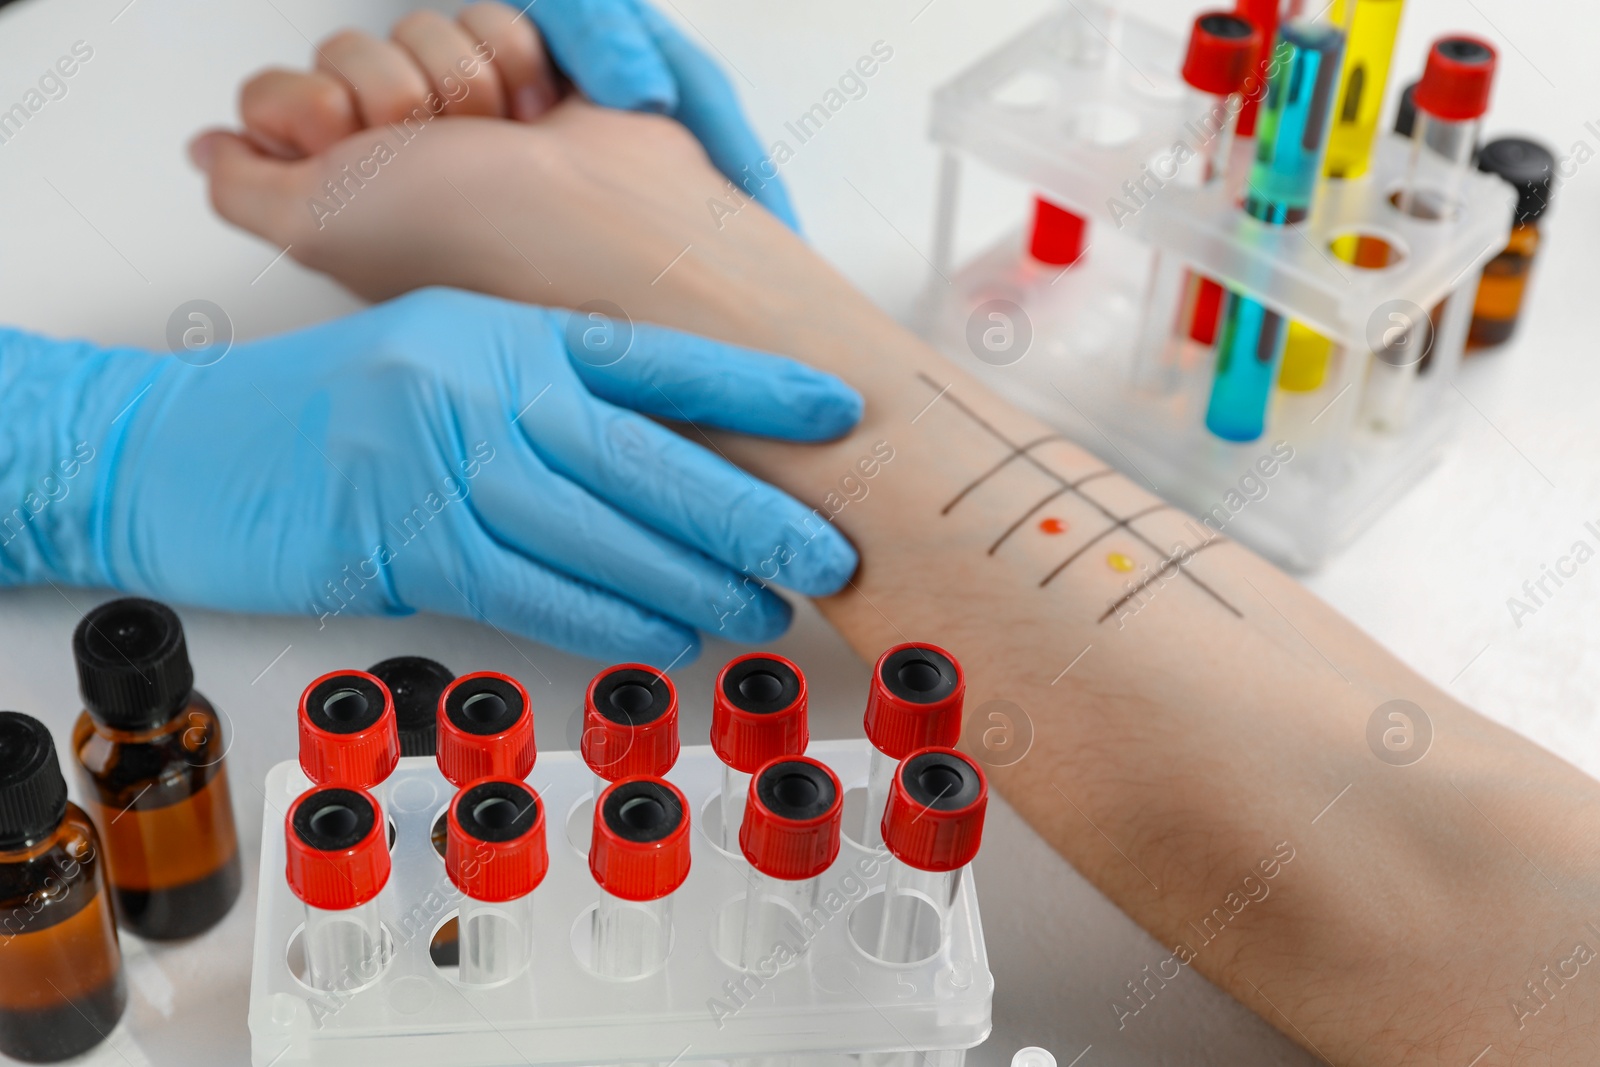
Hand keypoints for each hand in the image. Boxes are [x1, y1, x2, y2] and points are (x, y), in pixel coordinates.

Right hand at [0, 289, 860, 663]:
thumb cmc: (324, 412)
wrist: (178, 451)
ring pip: (596, 531)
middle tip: (825, 551)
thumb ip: (539, 395)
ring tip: (764, 610)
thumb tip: (663, 467)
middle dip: (746, 511)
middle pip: (642, 454)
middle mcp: (479, 384)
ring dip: (690, 580)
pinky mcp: (402, 540)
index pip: (649, 355)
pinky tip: (666, 639)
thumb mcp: (441, 362)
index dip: (748, 387)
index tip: (835, 410)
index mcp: (500, 330)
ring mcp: (438, 460)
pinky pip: (529, 590)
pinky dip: (605, 621)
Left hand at [211, 1, 794, 227]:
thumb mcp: (314, 227)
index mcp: (344, 196)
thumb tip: (208, 149)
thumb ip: (238, 187)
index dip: (311, 107)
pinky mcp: (528, 85)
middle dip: (392, 93)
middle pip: (347, 52)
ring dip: (460, 78)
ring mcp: (467, 120)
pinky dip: (516, 58)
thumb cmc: (477, 241)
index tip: (351, 147)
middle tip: (438, 149)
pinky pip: (490, 19)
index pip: (281, 94)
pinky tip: (540, 119)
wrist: (607, 226)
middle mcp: (401, 158)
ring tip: (500, 141)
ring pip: (419, 29)